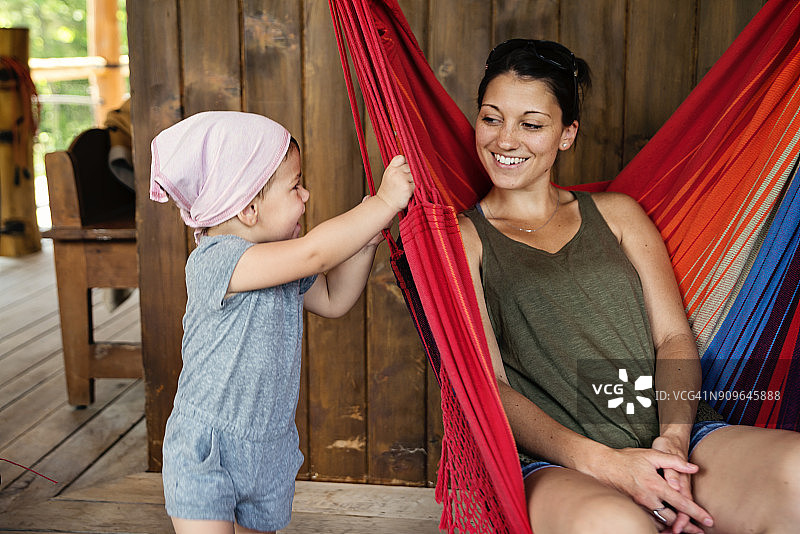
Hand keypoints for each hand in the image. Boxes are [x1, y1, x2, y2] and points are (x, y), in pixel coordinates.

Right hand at [376, 155, 413, 211]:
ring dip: (412, 182)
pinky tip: (406, 192)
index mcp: (391, 168)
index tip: (403, 170)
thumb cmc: (389, 191)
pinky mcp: (407, 187)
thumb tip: (408, 161)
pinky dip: (413, 189)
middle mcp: (396, 172)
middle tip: (403, 182)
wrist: (385, 204)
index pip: (402, 158)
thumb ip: (397, 167)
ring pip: (415, 176)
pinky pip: (416, 184)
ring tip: (404, 188)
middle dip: (409, 174)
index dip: (405, 163)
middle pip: (410, 167)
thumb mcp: (389, 175)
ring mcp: (402, 179)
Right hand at [585, 446, 712, 531]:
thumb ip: (674, 461)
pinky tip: (667, 526)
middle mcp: (648, 498)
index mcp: (655, 485)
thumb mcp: (652, 454)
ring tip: (685, 531)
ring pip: (661, 523)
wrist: (603, 465)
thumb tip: (694, 468)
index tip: (709, 521)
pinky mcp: (633, 507)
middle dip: (688, 527)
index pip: (681, 503)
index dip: (696, 512)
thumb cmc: (627, 458)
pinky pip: (649, 521)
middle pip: (673, 519)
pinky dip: (660, 526)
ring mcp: (639, 505)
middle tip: (700, 532)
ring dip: (674, 528)